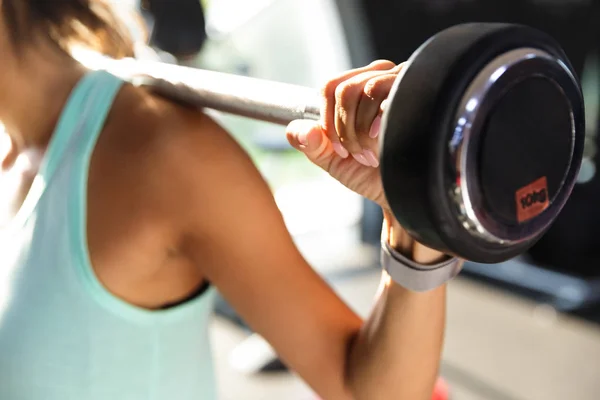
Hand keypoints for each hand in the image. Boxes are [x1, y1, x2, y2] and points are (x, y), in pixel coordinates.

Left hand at [286, 60, 447, 263]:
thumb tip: (297, 129)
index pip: (330, 87)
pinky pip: (380, 90)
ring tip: (372, 152)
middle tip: (356, 154)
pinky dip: (371, 122)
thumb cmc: (373, 175)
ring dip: (357, 129)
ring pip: (359, 88)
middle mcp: (379, 79)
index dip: (327, 119)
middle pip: (341, 88)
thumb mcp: (334, 161)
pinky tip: (380, 140)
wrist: (404, 195)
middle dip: (341, 129)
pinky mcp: (414, 91)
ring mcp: (399, 83)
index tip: (339, 149)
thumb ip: (310, 145)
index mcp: (357, 91)